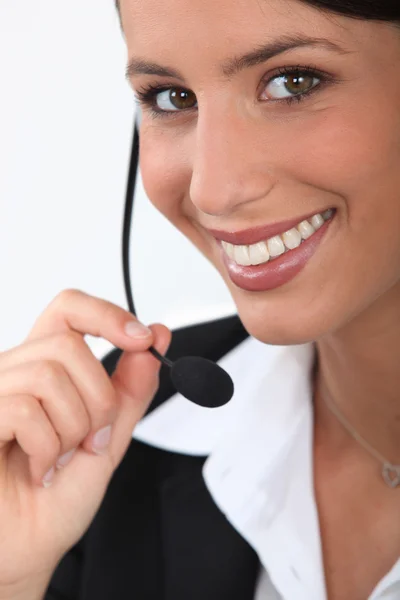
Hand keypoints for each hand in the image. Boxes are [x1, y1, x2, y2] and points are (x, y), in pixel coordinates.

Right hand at [0, 289, 170, 588]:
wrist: (24, 550)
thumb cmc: (56, 500)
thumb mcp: (108, 438)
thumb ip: (130, 389)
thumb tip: (158, 338)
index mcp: (45, 370)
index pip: (69, 309)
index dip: (107, 314)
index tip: (145, 339)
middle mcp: (14, 373)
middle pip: (68, 344)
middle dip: (98, 398)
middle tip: (92, 440)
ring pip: (49, 374)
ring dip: (73, 427)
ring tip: (61, 459)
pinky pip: (24, 409)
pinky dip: (46, 447)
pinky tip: (40, 469)